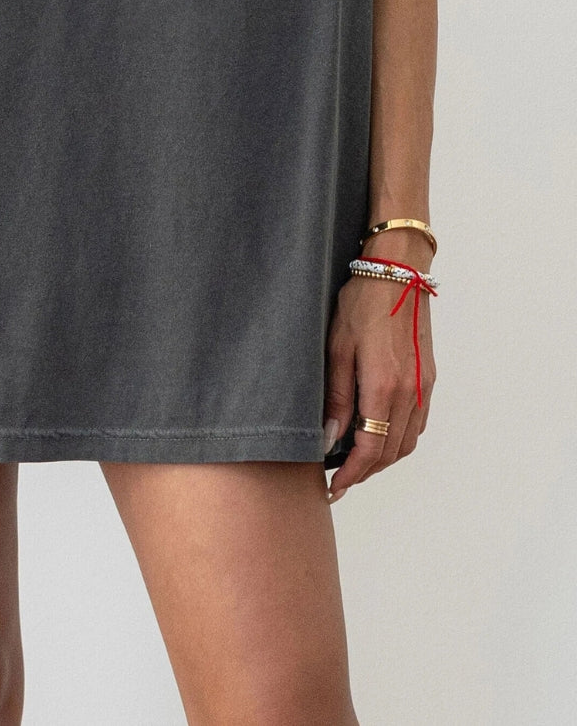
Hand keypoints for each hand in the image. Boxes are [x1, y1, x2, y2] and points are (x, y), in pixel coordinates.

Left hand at [322, 267, 436, 501]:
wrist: (397, 272)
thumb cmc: (362, 302)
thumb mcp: (337, 347)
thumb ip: (337, 397)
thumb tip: (330, 438)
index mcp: (385, 386)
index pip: (370, 449)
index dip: (351, 475)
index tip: (333, 488)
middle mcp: (410, 392)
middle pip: (391, 453)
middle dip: (365, 473)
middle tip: (339, 481)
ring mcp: (424, 386)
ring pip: (408, 442)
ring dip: (383, 460)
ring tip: (356, 463)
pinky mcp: (428, 378)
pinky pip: (417, 424)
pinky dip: (399, 440)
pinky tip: (379, 436)